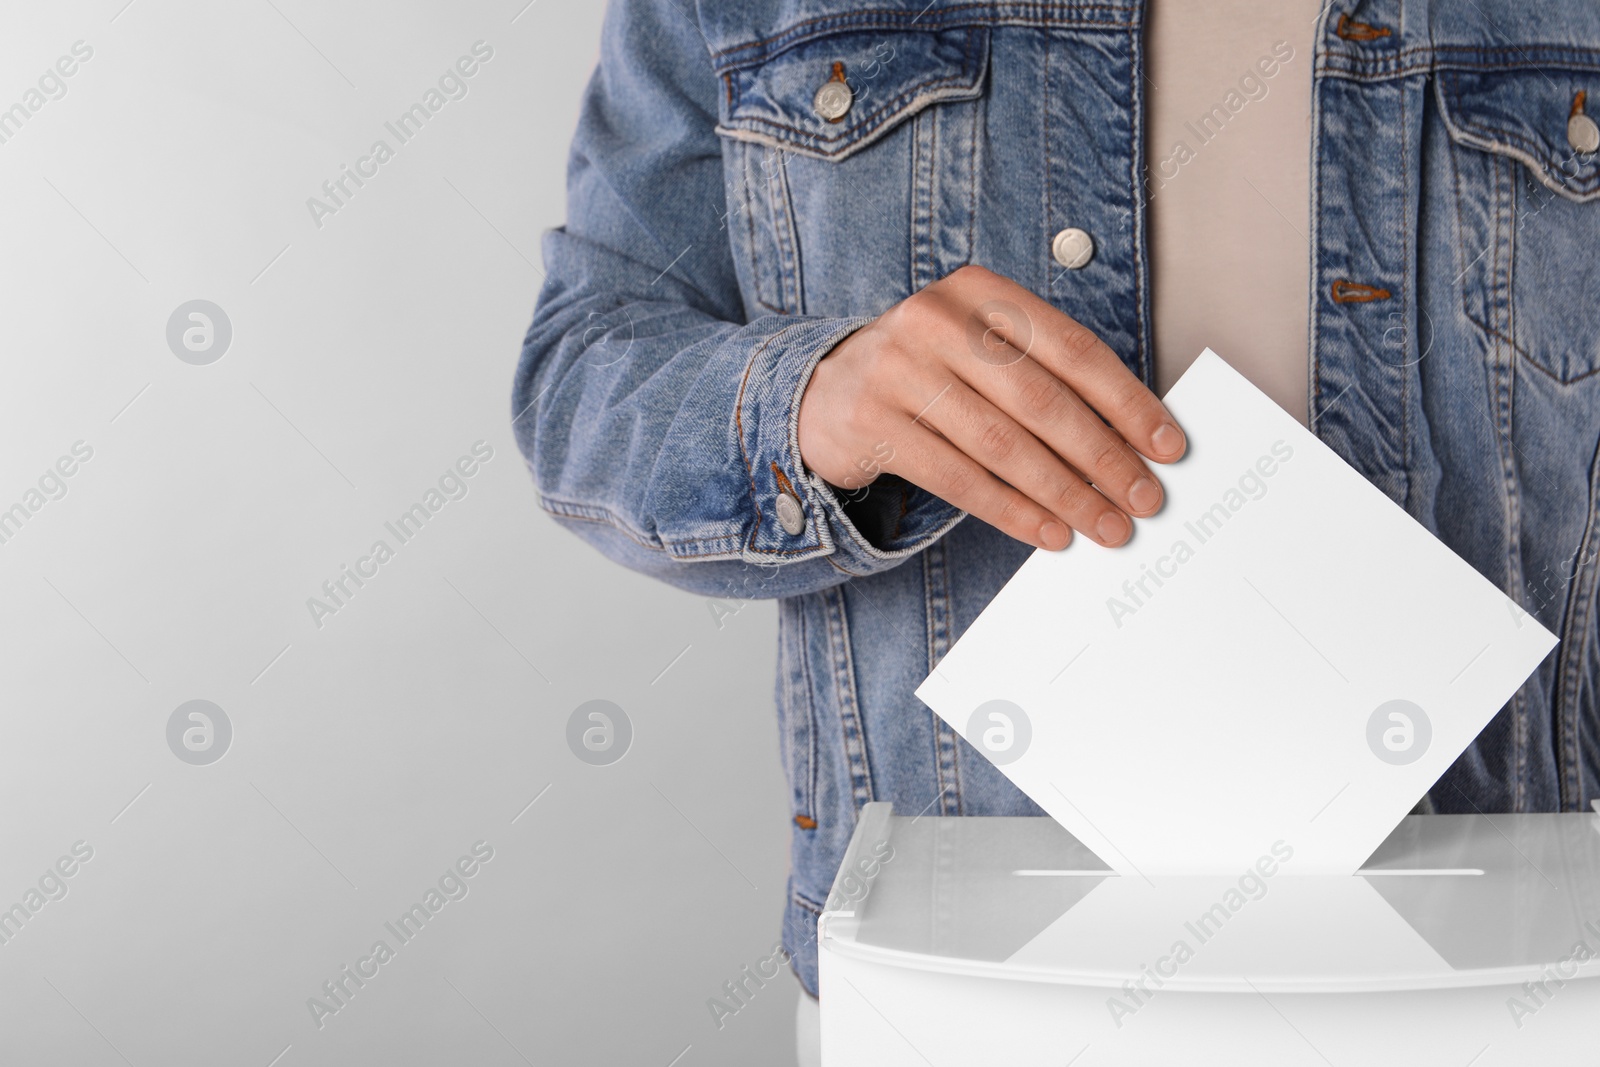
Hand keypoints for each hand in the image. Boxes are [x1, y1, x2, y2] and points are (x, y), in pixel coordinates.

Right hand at [797, 265, 1186, 550]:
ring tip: (1103, 525)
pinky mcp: (872, 421)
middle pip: (1041, 399)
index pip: (1073, 348)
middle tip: (1143, 499)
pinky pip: (958, 478)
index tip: (1167, 445)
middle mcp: (938, 320)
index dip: (1127, 402)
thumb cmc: (925, 375)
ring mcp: (899, 369)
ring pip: (1003, 444)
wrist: (821, 392)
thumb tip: (1128, 443)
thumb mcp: (979, 350)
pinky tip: (1047, 532)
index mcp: (980, 291)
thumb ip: (1041, 376)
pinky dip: (1011, 511)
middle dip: (1103, 457)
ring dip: (1064, 493)